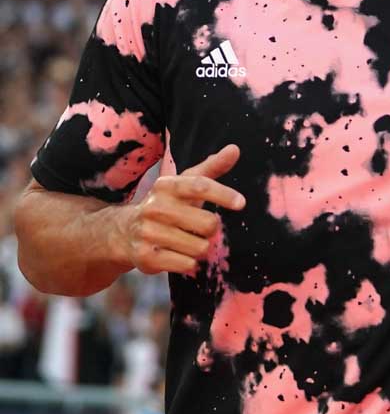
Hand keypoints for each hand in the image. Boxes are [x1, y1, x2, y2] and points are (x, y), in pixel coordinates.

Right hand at [116, 144, 242, 275]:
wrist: (124, 232)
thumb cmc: (166, 205)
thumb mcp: (184, 184)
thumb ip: (211, 168)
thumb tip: (235, 149)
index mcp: (166, 186)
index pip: (199, 186)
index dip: (223, 194)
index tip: (241, 203)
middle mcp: (155, 207)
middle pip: (207, 223)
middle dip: (211, 229)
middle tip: (200, 228)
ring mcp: (149, 233)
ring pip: (200, 247)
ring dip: (200, 247)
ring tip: (187, 242)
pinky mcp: (147, 257)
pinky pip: (187, 264)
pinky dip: (189, 262)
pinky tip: (178, 255)